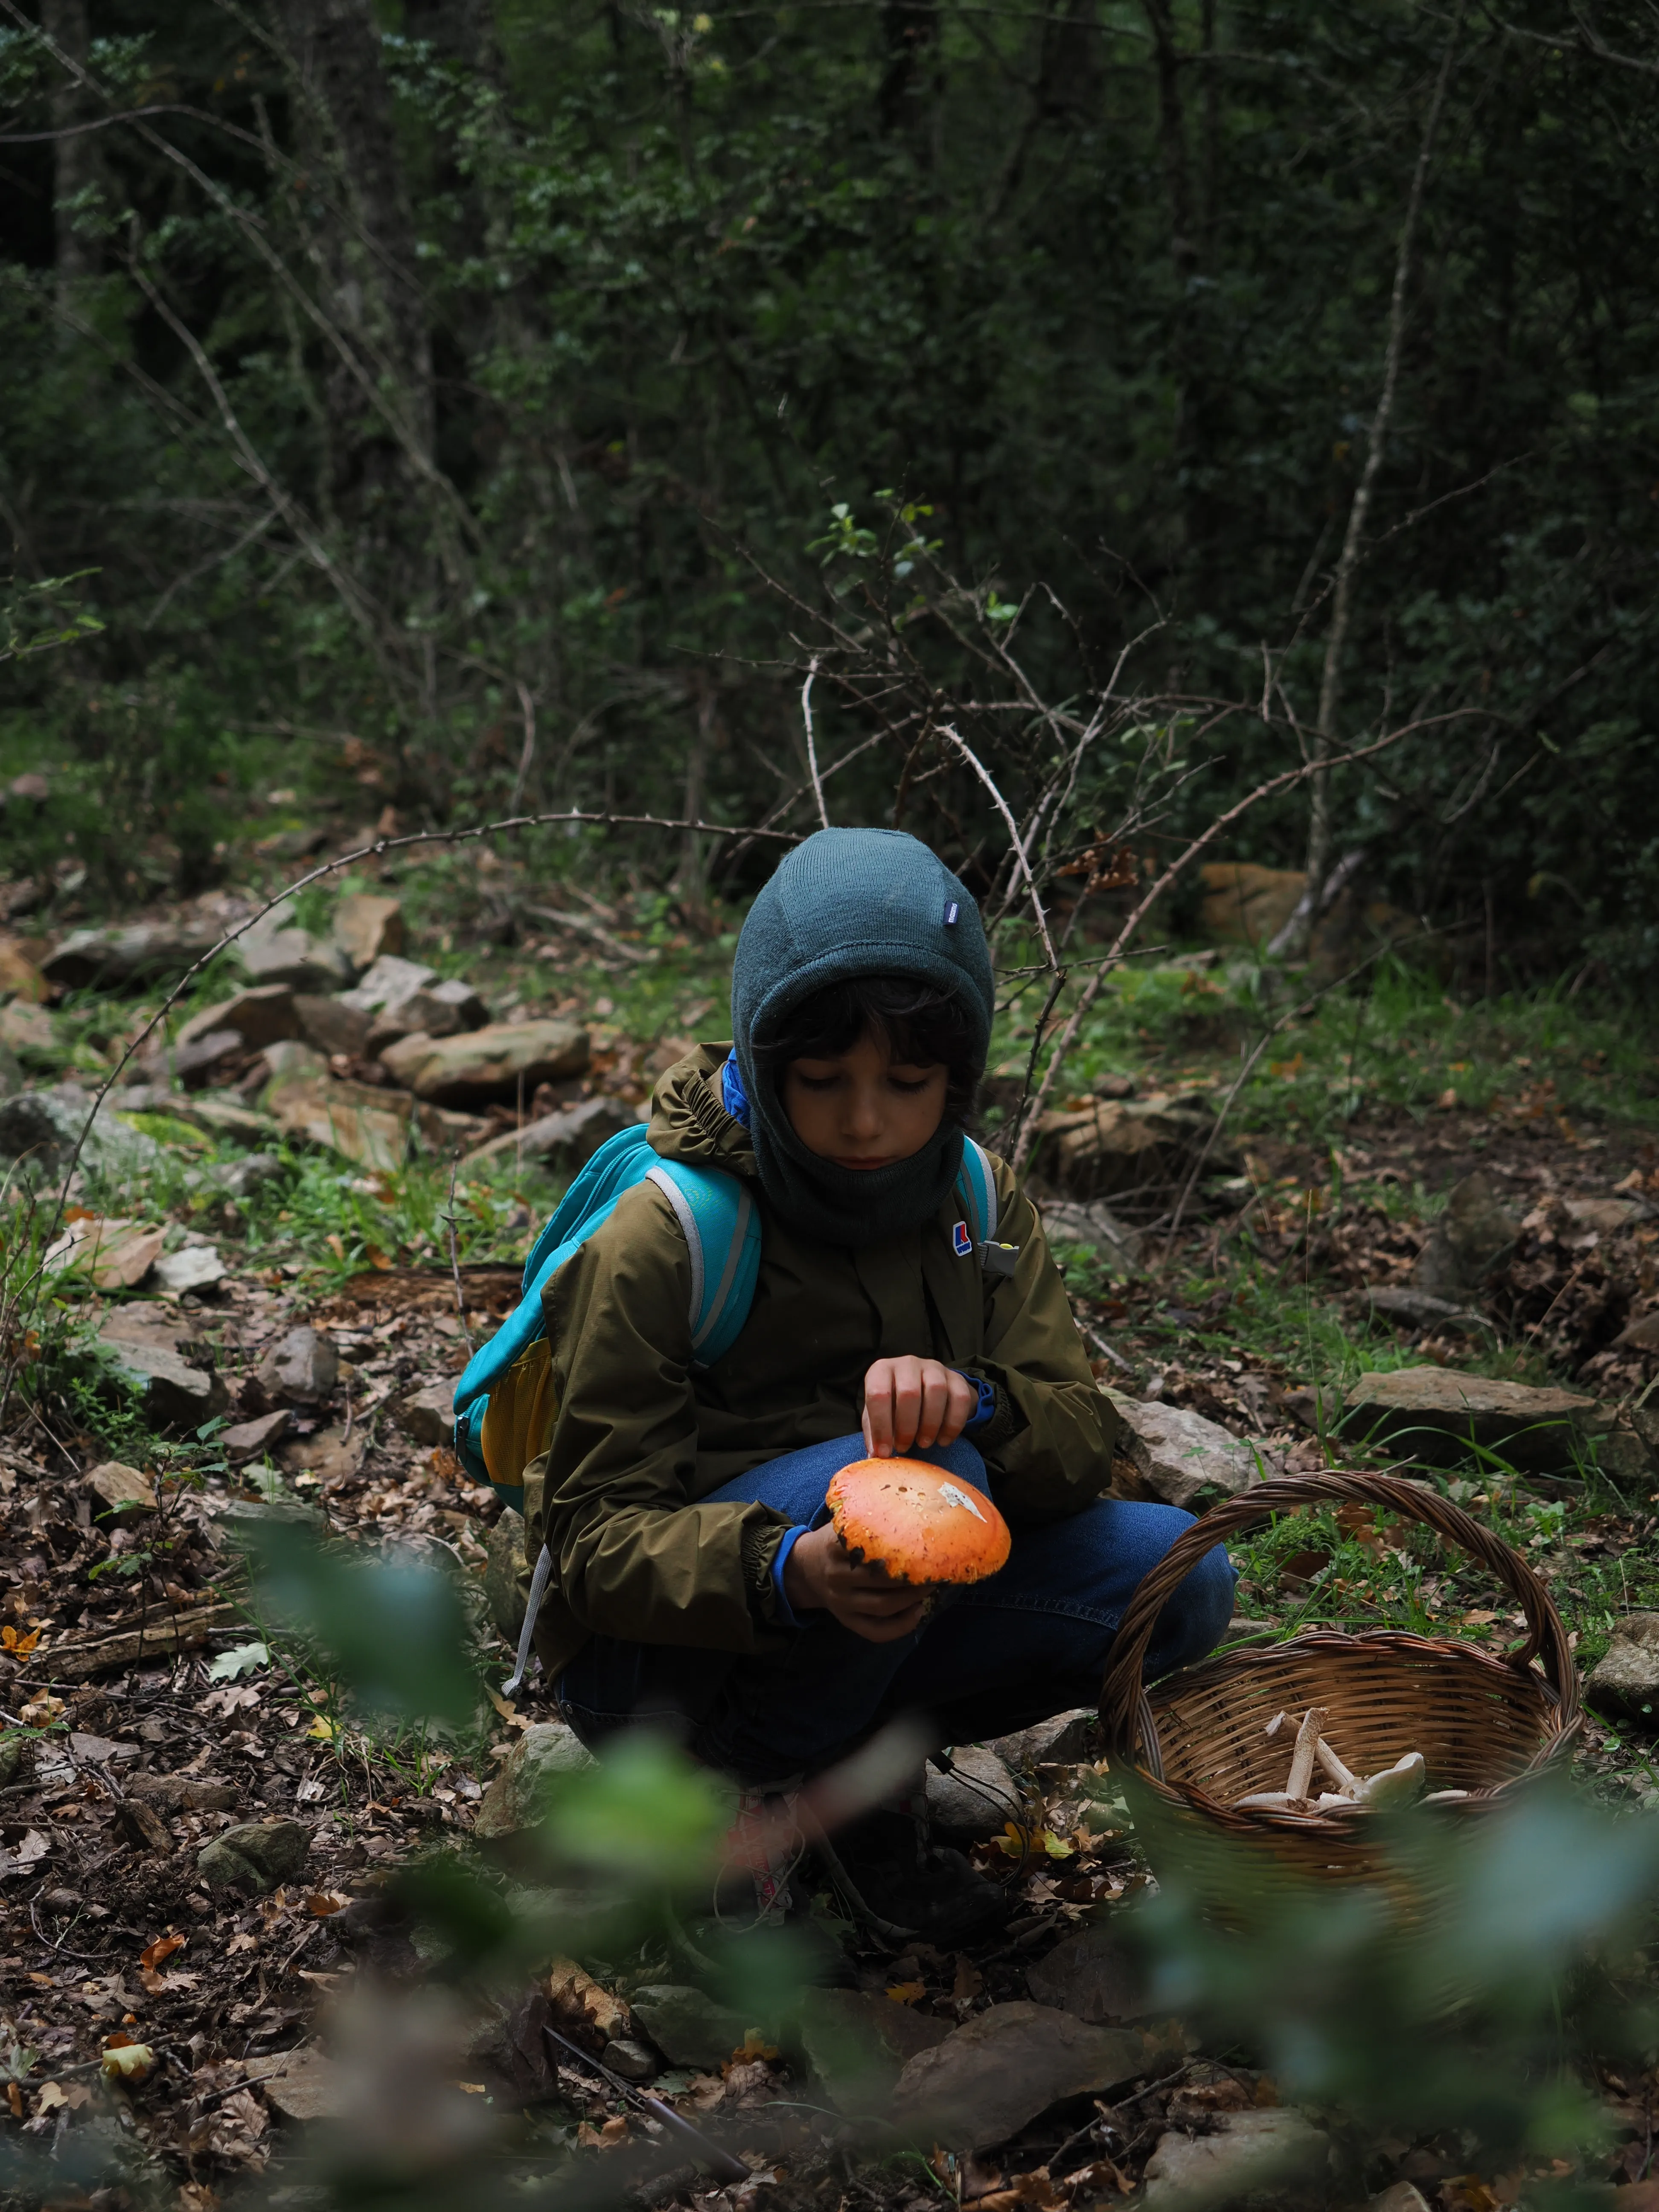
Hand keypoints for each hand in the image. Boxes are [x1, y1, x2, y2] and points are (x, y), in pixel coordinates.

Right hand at [782, 1522, 928, 1641]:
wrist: (803, 1567)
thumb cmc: (834, 1541)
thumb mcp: (840, 1523)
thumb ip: (864, 1516)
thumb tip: (908, 1495)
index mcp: (833, 1548)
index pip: (867, 1550)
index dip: (897, 1549)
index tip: (921, 1544)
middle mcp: (836, 1577)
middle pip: (879, 1580)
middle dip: (911, 1576)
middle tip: (935, 1567)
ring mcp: (840, 1602)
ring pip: (881, 1606)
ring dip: (911, 1599)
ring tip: (931, 1587)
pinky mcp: (846, 1621)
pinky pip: (875, 1631)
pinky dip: (900, 1627)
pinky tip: (918, 1613)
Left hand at [861, 1356, 977, 1457]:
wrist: (924, 1387)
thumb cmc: (894, 1404)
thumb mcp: (878, 1414)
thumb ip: (874, 1432)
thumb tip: (873, 1456)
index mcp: (882, 1370)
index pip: (878, 1394)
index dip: (880, 1426)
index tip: (884, 1452)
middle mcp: (907, 1363)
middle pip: (908, 1393)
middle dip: (906, 1427)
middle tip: (904, 1447)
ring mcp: (934, 1368)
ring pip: (936, 1391)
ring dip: (930, 1424)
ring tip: (923, 1443)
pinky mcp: (956, 1378)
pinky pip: (960, 1399)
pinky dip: (953, 1424)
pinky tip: (943, 1440)